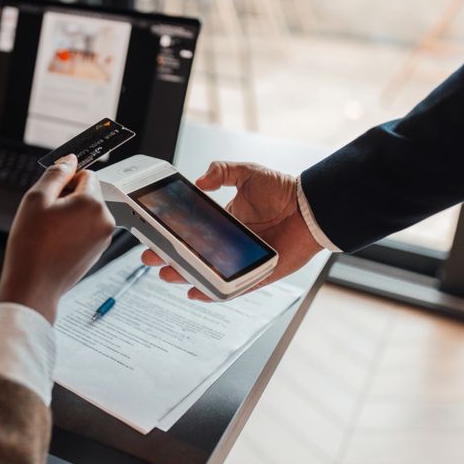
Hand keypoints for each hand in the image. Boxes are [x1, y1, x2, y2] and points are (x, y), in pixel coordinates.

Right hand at [0, 154, 115, 322]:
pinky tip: (55, 243)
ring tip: (49, 232)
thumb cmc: (31, 245)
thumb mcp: (36, 199)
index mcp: (93, 203)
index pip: (87, 174)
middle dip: (68, 198)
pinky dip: (73, 231)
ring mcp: (104, 238)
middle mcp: (105, 220)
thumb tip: (70, 159)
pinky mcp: (98, 251)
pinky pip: (87, 230)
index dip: (66, 180)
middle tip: (45, 215)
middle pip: (89, 193)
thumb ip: (56, 173)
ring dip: (70, 215)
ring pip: (87, 212)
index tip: (50, 194)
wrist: (33, 286)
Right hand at [141, 161, 321, 299]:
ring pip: (207, 274)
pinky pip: (232, 288)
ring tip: (168, 274)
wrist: (311, 207)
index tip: (154, 236)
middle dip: (169, 258)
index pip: (191, 233)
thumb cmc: (283, 190)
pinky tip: (196, 292)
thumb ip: (222, 171)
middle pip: (193, 256)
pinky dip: (213, 292)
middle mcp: (229, 244)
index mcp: (224, 223)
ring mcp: (241, 261)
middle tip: (152, 257)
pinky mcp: (257, 275)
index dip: (171, 236)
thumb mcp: (247, 173)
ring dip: (186, 276)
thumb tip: (198, 181)